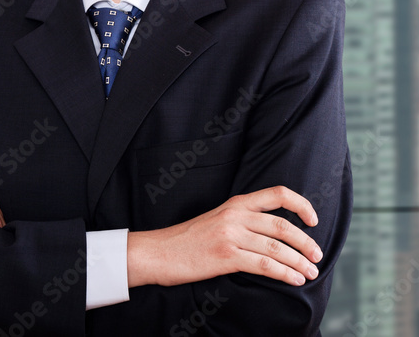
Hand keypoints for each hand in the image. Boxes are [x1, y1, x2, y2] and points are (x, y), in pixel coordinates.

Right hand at [128, 186, 322, 287]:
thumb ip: (241, 221)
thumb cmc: (186, 240)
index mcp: (234, 203)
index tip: (313, 220)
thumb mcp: (215, 220)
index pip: (277, 194)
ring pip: (277, 247)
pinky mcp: (226, 256)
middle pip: (282, 226)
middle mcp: (234, 215)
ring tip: (310, 273)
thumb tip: (272, 235)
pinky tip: (294, 280)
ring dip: (299, 262)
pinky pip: (265, 265)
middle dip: (306, 242)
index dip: (302, 205)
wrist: (157, 252)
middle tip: (316, 256)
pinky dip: (285, 273)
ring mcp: (230, 235)